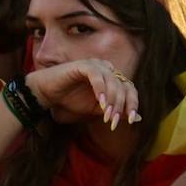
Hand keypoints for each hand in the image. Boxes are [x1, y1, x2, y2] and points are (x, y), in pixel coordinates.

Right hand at [25, 59, 141, 125]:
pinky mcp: (84, 65)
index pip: (130, 90)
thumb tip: (138, 119)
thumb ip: (115, 111)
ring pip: (113, 82)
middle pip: (124, 86)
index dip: (132, 105)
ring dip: (111, 100)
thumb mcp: (97, 109)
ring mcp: (97, 65)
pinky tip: (100, 103)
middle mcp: (108, 69)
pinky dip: (100, 89)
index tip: (131, 120)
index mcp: (113, 78)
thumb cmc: (71, 100)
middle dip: (120, 106)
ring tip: (107, 115)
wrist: (47, 94)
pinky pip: (97, 75)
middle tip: (113, 121)